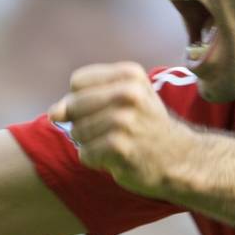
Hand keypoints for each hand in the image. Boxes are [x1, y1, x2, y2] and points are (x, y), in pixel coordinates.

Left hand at [48, 62, 192, 196]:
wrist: (181, 158)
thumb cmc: (146, 126)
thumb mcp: (126, 98)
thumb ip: (85, 98)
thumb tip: (53, 113)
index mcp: (129, 74)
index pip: (77, 82)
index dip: (82, 99)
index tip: (103, 110)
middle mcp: (128, 94)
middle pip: (73, 106)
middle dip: (83, 122)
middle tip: (110, 130)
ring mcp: (124, 121)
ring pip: (76, 132)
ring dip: (90, 143)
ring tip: (115, 143)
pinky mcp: (119, 147)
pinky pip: (85, 153)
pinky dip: (95, 159)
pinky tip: (115, 157)